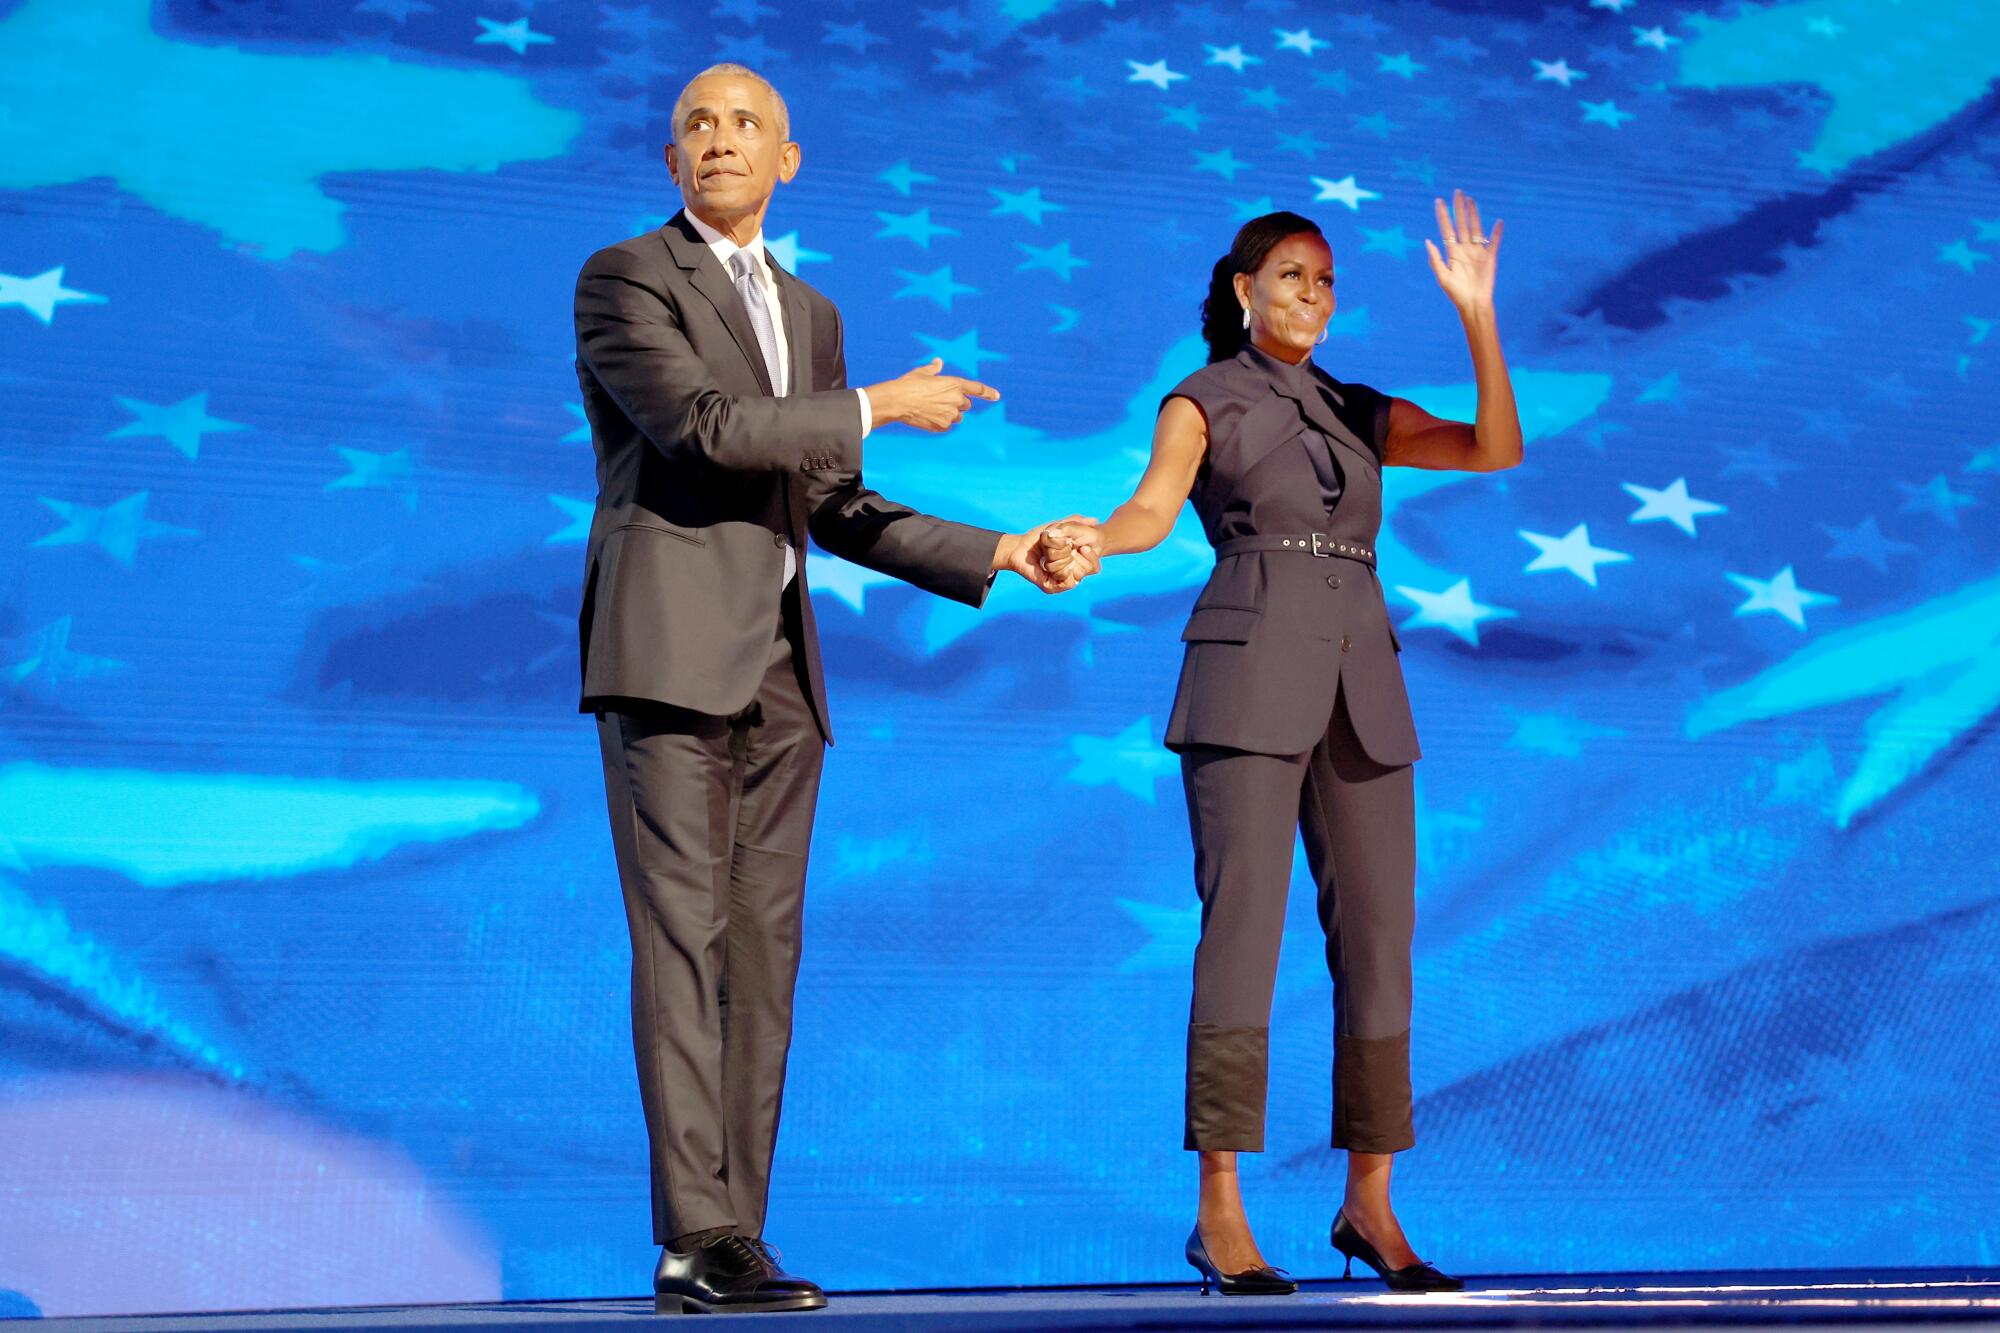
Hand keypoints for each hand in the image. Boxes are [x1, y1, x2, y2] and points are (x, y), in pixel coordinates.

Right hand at [863, 358, 1000, 432]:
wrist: (897, 401)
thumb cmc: (908, 384)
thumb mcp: (922, 373)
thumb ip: (934, 369)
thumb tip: (939, 362)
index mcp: (955, 383)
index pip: (977, 389)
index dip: (989, 393)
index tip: (997, 396)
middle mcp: (957, 400)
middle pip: (966, 405)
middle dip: (957, 403)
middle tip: (939, 400)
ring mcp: (951, 414)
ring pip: (957, 417)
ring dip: (950, 414)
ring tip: (931, 409)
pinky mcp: (943, 426)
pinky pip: (947, 426)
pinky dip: (941, 423)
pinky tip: (928, 417)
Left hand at [1037, 519, 1099, 582]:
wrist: (1020, 547)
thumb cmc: (1038, 537)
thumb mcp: (1060, 526)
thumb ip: (1076, 522)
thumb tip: (1096, 521)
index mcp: (1075, 561)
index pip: (1094, 566)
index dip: (1092, 555)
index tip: (1082, 546)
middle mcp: (1071, 573)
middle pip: (1089, 570)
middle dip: (1074, 554)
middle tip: (1062, 547)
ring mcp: (1061, 581)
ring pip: (1078, 575)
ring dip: (1064, 560)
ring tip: (1049, 554)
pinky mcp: (1052, 587)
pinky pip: (1068, 583)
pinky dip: (1061, 570)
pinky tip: (1049, 563)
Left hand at [1424, 188, 1500, 312]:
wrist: (1473, 304)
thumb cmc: (1456, 294)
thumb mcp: (1442, 277)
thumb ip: (1435, 259)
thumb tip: (1428, 241)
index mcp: (1452, 253)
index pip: (1446, 229)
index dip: (1443, 215)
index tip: (1439, 201)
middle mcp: (1464, 249)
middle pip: (1461, 224)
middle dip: (1459, 208)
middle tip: (1457, 192)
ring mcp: (1477, 252)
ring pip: (1476, 228)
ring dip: (1474, 214)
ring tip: (1471, 200)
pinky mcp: (1490, 258)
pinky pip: (1494, 242)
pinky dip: (1497, 233)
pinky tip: (1498, 222)